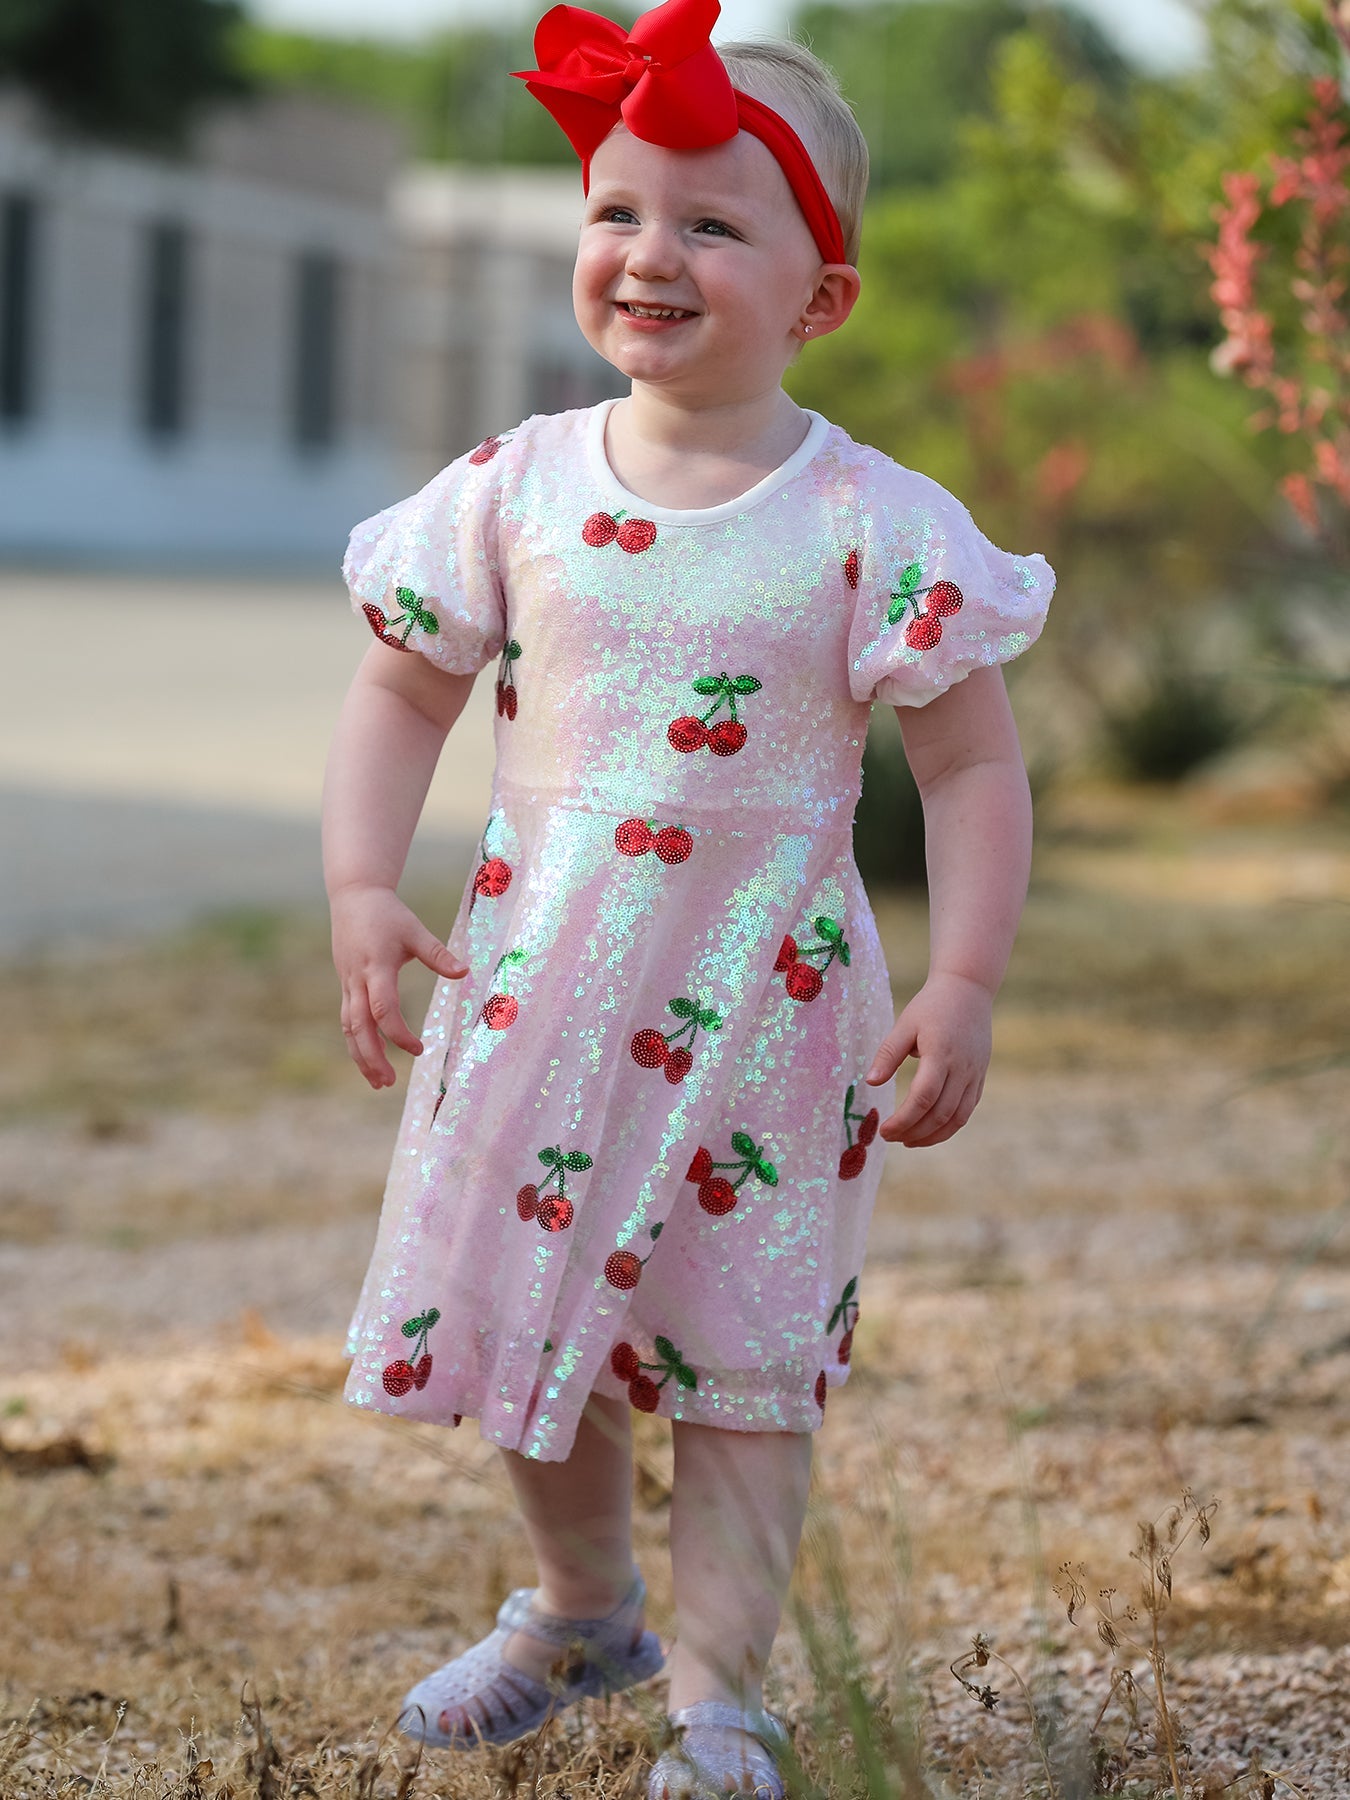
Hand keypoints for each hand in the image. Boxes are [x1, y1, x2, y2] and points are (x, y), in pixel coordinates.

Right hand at [331, 884, 468, 1088]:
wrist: (353, 897)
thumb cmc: (387, 914)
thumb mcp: (415, 931)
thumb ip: (438, 954)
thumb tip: (465, 971)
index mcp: (376, 967)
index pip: (384, 1008)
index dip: (398, 1033)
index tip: (418, 1049)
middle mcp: (357, 980)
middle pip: (359, 1027)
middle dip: (372, 1057)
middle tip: (389, 1083)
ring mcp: (348, 984)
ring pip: (349, 1027)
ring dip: (361, 1056)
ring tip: (379, 1082)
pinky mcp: (346, 985)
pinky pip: (348, 1019)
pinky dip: (357, 1041)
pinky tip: (370, 1058)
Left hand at [865, 972, 992, 1147]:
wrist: (968, 989)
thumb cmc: (931, 1006)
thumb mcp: (904, 1025)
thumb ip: (888, 1054)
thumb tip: (871, 1083)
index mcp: (940, 1054)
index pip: (923, 1098)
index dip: (903, 1120)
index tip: (884, 1131)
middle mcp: (962, 1068)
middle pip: (941, 1114)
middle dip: (915, 1132)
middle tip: (892, 1139)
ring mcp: (975, 1074)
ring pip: (958, 1117)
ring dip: (933, 1136)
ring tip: (909, 1141)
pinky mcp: (980, 1076)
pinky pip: (967, 1110)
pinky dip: (950, 1126)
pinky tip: (931, 1131)